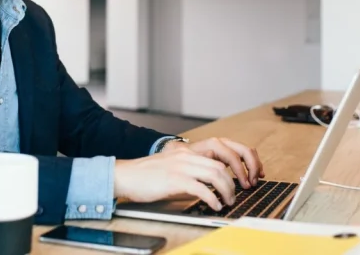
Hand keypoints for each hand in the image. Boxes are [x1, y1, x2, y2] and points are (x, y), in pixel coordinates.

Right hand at [113, 146, 234, 210]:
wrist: (125, 175)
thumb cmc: (144, 175)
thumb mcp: (170, 167)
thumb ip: (187, 171)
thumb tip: (204, 186)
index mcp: (185, 153)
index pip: (217, 157)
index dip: (230, 171)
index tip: (234, 184)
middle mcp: (186, 157)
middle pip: (220, 167)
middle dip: (232, 183)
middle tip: (233, 196)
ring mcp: (181, 168)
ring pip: (215, 175)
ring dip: (226, 191)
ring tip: (227, 202)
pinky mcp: (175, 180)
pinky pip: (202, 189)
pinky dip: (212, 198)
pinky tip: (213, 205)